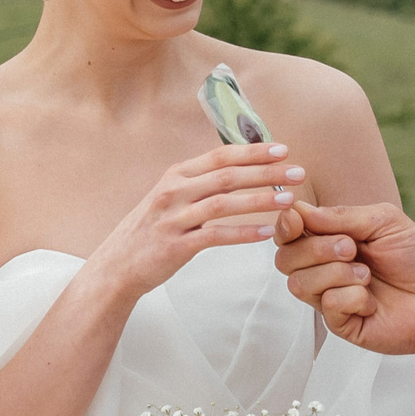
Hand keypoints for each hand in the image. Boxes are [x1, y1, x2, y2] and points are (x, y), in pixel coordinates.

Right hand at [83, 141, 304, 300]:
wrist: (116, 266)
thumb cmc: (149, 232)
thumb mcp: (169, 198)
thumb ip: (198, 184)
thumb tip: (237, 170)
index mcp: (176, 176)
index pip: (220, 156)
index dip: (252, 151)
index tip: (282, 149)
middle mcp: (174, 192)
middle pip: (227, 176)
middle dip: (267, 172)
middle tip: (298, 171)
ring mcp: (174, 218)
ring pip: (224, 203)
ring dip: (260, 200)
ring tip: (290, 200)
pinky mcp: (175, 246)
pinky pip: (215, 237)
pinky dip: (243, 234)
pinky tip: (267, 233)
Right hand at [271, 201, 414, 357]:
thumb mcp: (383, 222)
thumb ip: (341, 216)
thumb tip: (297, 210)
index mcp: (329, 239)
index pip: (288, 233)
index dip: (285, 226)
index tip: (298, 221)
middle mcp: (323, 269)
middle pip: (285, 259)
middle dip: (315, 249)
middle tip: (351, 248)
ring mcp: (329, 298)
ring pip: (299, 284)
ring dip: (335, 274)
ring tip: (367, 275)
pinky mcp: (341, 324)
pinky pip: (327, 306)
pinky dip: (352, 298)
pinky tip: (372, 300)